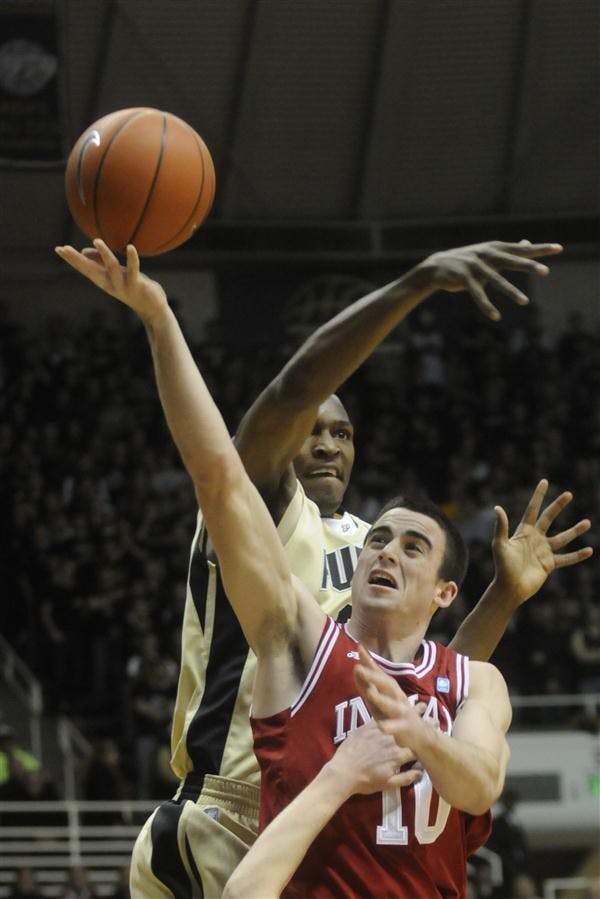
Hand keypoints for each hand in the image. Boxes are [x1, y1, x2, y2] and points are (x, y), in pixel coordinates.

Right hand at [55, 239, 167, 323]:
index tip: (58, 248)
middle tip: (63, 248)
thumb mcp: (116, 274)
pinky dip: (132, 259)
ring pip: (111, 267)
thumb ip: (101, 262)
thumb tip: (85, 251)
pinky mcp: (136, 285)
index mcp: (104, 280)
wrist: (151, 309)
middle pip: (90, 270)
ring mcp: (122, 285)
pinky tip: (131, 247)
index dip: (71, 259)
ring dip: (104, 254)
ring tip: (97, 241)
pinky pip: (134, 270)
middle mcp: (109, 283)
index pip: (84, 267)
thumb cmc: (134, 288)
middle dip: (76, 260)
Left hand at [328, 718, 420, 795]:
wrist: (343, 772)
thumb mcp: (388, 784)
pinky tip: (393, 710)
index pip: (416, 750)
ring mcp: (379, 731)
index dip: (420, 750)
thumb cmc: (365, 781)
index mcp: (398, 755)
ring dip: (405, 720)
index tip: (422, 747)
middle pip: (409, 734)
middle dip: (417, 730)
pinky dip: (389, 717)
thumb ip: (407, 777)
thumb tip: (421, 772)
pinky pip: (382, 719)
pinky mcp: (368, 726)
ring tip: (417, 710)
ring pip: (397, 723)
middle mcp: (391, 741)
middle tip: (432, 722)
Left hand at [353, 646, 424, 750]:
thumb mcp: (379, 699)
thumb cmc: (395, 714)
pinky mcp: (405, 727)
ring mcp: (402, 711)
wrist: (419, 734)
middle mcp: (397, 697)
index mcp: (390, 689)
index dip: (369, 661)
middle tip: (358, 667)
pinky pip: (397, 726)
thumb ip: (367, 685)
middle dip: (372, 676)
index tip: (358, 647)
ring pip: (391, 704)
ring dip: (380, 698)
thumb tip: (355, 667)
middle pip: (386, 684)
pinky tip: (381, 726)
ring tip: (369, 692)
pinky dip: (389, 726)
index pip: (378, 673)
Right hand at [410, 239, 562, 319]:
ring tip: (525, 302)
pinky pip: (477, 294)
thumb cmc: (467, 261)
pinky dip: (486, 306)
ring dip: (511, 291)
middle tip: (545, 271)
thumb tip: (527, 242)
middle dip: (528, 265)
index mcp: (495, 248)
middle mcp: (487, 254)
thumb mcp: (488, 254)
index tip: (559, 249)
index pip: (521, 248)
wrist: (436, 267)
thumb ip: (509, 250)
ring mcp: (474, 266)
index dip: (540, 248)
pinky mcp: (463, 278)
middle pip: (511, 259)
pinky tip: (495, 316)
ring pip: (496, 279)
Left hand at [492, 479, 592, 605]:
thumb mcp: (500, 545)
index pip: (532, 509)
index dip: (538, 496)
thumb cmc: (502, 567)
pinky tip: (589, 551)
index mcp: (523, 532)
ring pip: (562, 538)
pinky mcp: (550, 564)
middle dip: (558, 506)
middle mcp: (535, 539)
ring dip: (575, 530)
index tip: (544, 481)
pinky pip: (566, 559)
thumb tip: (497, 507)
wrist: (510, 588)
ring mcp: (543, 551)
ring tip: (587, 522)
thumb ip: (501, 527)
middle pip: (549, 518)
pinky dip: (577, 555)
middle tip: (569, 494)